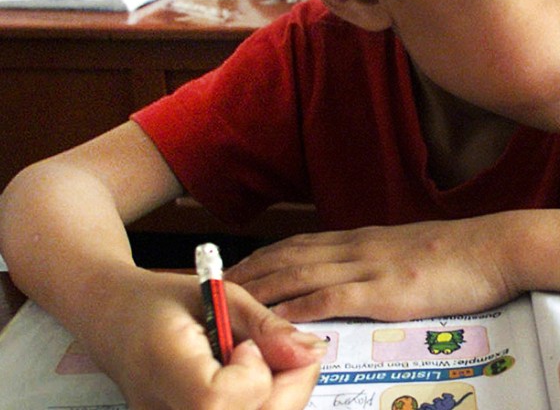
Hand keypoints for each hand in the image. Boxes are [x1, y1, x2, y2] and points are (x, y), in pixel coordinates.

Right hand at [84, 271, 323, 409]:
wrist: (112, 319)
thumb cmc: (162, 300)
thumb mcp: (219, 295)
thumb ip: (267, 328)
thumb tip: (313, 353)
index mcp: (161, 368)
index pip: (219, 400)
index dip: (252, 374)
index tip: (247, 344)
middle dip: (286, 392)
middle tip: (283, 356)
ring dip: (277, 401)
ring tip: (265, 368)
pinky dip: (259, 408)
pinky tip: (252, 387)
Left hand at [226, 217, 516, 322]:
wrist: (494, 248)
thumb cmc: (460, 254)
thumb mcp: (409, 253)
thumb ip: (379, 262)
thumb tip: (357, 280)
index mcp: (362, 240)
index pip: (299, 245)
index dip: (261, 258)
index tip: (231, 272)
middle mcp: (356, 248)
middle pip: (287, 257)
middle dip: (245, 273)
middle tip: (209, 290)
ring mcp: (368, 268)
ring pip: (299, 274)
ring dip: (258, 288)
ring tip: (225, 303)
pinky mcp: (385, 291)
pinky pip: (330, 297)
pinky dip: (296, 306)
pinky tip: (273, 318)